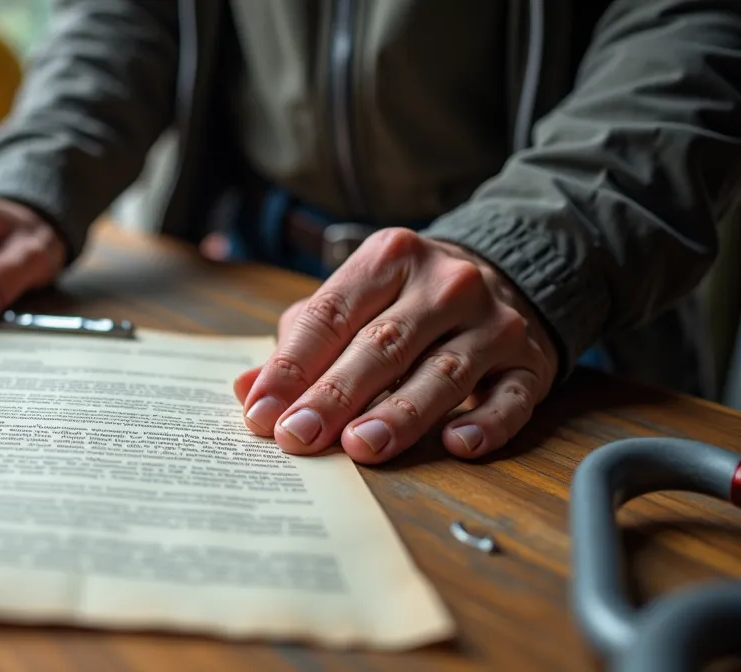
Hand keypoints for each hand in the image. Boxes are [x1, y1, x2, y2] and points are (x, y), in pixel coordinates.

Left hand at [234, 228, 558, 463]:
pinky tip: (456, 444)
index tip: (263, 412)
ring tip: (360, 447)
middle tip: (298, 437)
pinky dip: (485, 423)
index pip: (331, 315)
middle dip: (335, 395)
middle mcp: (445, 284)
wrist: (509, 276)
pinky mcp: (530, 363)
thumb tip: (249, 391)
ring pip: (442, 373)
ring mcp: (493, 322)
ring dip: (399, 414)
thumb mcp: (353, 301)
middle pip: (381, 346)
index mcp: (389, 258)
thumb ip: (301, 342)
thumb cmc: (407, 300)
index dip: (292, 366)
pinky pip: (510, 399)